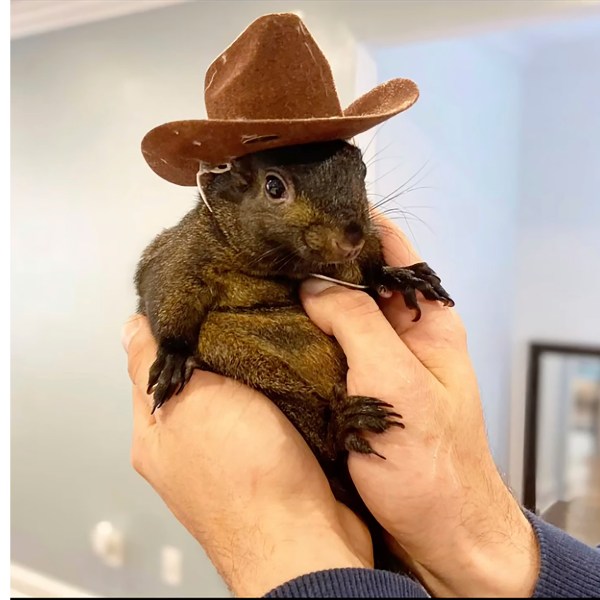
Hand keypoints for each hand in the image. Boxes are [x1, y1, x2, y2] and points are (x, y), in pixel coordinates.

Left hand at [123, 316, 371, 596]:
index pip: (151, 362)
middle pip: (196, 376)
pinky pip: (268, 410)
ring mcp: (229, 454)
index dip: (172, 325)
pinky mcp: (268, 457)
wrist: (303, 537)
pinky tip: (291, 368)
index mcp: (155, 434)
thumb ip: (155, 364)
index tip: (199, 293)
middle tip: (243, 309)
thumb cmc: (243, 476)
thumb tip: (130, 328)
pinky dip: (277, 389)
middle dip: (216, 344)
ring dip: (251, 366)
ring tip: (270, 331)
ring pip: (235, 392)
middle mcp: (187, 445)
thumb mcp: (188, 403)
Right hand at [299, 219, 539, 597]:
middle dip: (316, 258)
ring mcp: (376, 359)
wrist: (438, 533)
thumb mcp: (395, 382)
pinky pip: (325, 346)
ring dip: (304, 296)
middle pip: (357, 276)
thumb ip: (357, 324)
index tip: (306, 206)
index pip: (390, 247)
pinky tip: (270, 325)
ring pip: (337, 311)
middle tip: (267, 243)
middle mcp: (401, 332)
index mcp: (426, 318)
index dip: (351, 221)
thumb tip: (313, 282)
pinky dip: (300, 333)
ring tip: (258, 275)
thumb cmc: (432, 466)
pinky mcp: (354, 387)